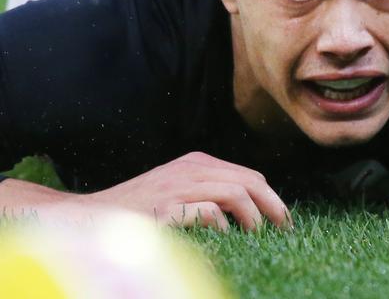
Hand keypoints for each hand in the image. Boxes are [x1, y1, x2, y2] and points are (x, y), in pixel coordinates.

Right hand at [77, 152, 291, 230]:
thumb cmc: (140, 209)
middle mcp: (191, 169)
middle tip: (285, 229)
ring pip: (236, 193)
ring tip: (259, 237)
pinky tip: (226, 237)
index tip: (282, 219)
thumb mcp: (177, 189)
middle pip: (250, 181)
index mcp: (197, 162)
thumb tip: (248, 209)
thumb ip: (207, 190)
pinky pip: (209, 211)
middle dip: (273, 206)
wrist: (92, 218)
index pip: (249, 175)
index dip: (270, 197)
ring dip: (254, 218)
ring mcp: (179, 186)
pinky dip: (223, 226)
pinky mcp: (167, 208)